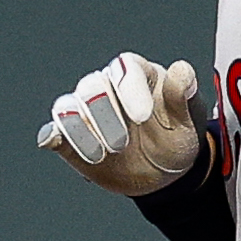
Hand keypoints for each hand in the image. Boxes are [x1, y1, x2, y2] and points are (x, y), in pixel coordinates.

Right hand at [36, 53, 202, 196]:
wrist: (163, 174)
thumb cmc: (175, 139)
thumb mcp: (188, 123)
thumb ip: (182, 96)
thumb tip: (181, 69)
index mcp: (137, 74)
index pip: (125, 67)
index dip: (130, 88)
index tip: (142, 118)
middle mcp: (107, 86)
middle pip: (92, 86)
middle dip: (105, 115)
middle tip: (123, 144)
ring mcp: (86, 111)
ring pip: (68, 107)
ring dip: (81, 132)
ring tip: (101, 155)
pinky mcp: (72, 136)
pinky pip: (55, 130)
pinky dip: (52, 135)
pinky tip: (53, 142)